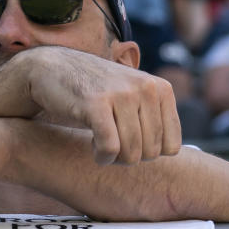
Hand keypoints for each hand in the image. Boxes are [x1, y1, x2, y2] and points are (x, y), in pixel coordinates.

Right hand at [18, 47, 180, 164]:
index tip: (132, 145)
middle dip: (131, 157)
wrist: (53, 68)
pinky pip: (110, 149)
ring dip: (115, 159)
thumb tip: (175, 151)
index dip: (151, 154)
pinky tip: (93, 149)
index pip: (172, 146)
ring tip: (102, 145)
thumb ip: (157, 117)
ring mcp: (122, 94)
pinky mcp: (96, 104)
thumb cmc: (98, 91)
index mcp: (161, 89)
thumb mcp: (136, 96)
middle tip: (113, 145)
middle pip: (152, 153)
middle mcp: (146, 88)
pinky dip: (102, 157)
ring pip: (132, 154)